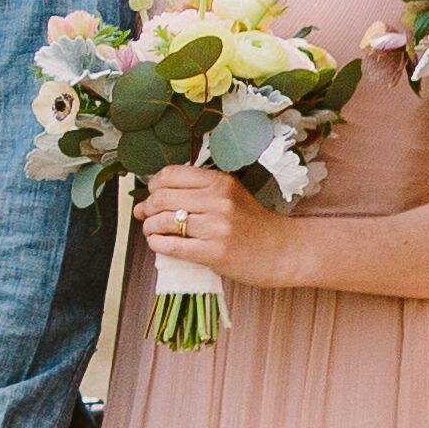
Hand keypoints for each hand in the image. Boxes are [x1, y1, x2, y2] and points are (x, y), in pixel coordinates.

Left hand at [131, 175, 303, 291]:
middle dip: (148, 208)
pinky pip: (172, 246)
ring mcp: (217, 227)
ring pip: (165, 222)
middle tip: (147, 215)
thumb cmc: (253, 224)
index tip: (152, 195)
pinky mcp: (215, 252)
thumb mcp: (230, 196)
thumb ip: (194, 194)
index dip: (154, 185)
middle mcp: (218, 200)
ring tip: (152, 231)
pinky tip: (159, 244)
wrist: (283, 250)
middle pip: (163, 198)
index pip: (170, 174)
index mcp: (220, 181)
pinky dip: (158, 244)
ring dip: (150, 227)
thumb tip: (145, 202)